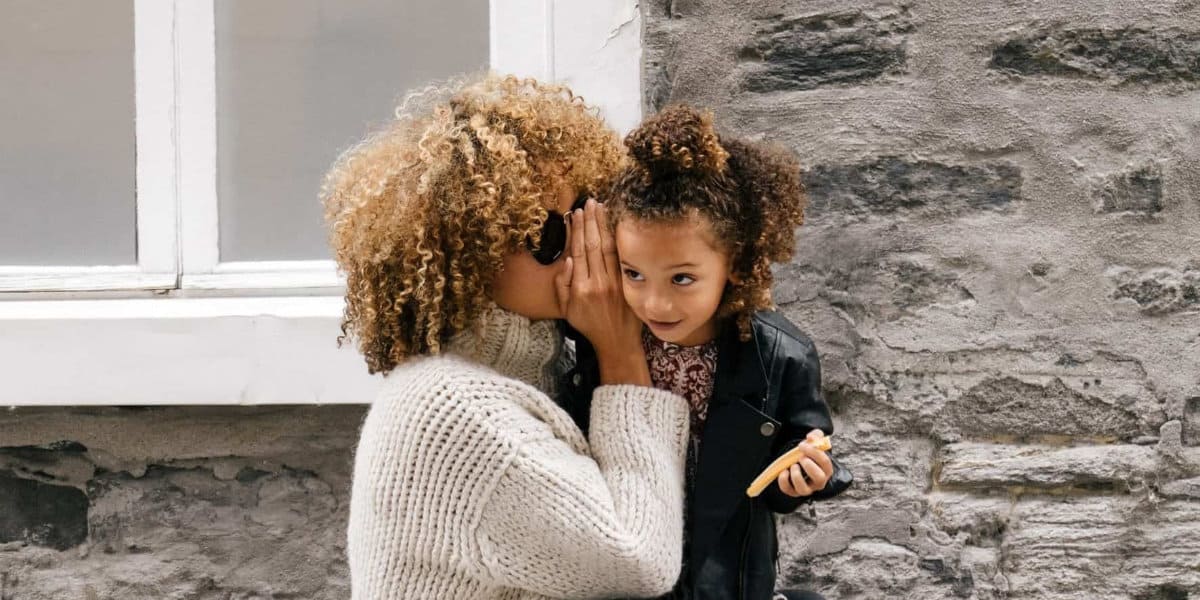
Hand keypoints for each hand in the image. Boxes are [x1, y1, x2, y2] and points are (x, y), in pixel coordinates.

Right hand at [554, 200, 648, 385]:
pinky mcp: (628, 283)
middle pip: (592, 244)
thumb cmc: (588, 325)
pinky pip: (622, 257)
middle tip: (590, 202)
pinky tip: (617, 224)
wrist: (616, 342)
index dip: (576, 230)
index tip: (575, 214)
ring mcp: (615, 282)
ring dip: (604, 225)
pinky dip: (619, 239)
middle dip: (591, 221)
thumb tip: (568, 260)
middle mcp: (598, 282)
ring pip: (608, 247)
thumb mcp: (566, 310)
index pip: (577, 251)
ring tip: (601, 207)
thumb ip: (562, 285)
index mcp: (580, 288)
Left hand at [777, 430, 834, 497]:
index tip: (802, 445)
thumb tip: (811, 437)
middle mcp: (818, 481)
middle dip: (809, 467)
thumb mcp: (814, 442)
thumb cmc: (809, 453)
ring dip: (797, 476)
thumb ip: (815, 436)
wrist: (799, 461)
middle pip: (819, 478)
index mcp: (826, 469)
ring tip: (793, 465)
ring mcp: (806, 488)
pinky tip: (784, 471)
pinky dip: (784, 481)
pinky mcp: (794, 491)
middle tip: (801, 457)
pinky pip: (788, 490)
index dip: (814, 452)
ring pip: (804, 489)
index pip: (825, 462)